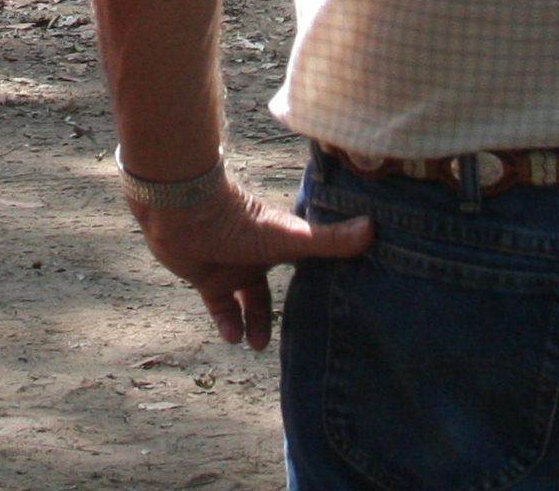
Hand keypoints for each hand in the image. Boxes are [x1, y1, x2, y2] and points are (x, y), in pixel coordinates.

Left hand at [124, 173, 374, 348]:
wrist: (184, 214)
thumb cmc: (239, 221)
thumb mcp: (289, 238)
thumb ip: (329, 240)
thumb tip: (374, 228)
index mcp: (279, 242)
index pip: (304, 260)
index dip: (317, 277)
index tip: (332, 301)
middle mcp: (256, 255)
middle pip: (272, 286)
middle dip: (278, 310)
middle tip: (292, 336)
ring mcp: (230, 266)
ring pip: (245, 300)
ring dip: (252, 322)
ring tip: (258, 344)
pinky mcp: (206, 278)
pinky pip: (220, 307)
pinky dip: (227, 323)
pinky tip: (234, 337)